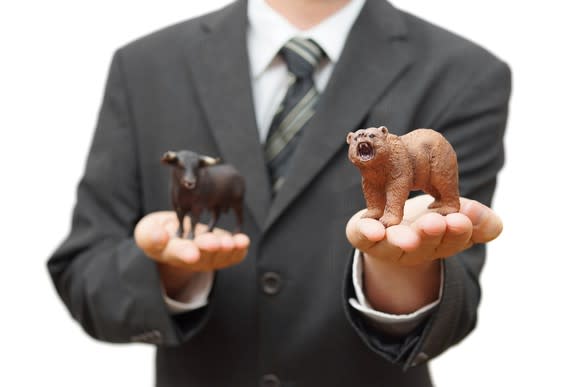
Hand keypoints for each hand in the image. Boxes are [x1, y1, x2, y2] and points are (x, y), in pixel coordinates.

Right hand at [134, 211, 249, 296]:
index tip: (192, 253)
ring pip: (218, 256)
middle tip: (214, 243)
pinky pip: (232, 256)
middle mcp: (190, 259)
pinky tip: (243, 241)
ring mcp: (207, 259)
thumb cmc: (159, 232)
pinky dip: (239, 250)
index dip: (185, 253)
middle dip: (209, 248)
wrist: (175, 237)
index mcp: (169, 253)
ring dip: (226, 249)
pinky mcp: (221, 255)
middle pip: (201, 256)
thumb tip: (160, 236)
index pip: (177, 253)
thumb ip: (151, 235)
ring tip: (231, 241)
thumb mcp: (147, 231)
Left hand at [346, 195, 502, 265]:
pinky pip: (363, 237)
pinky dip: (367, 233)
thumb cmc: (429, 218)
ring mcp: (387, 245)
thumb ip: (477, 219)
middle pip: (425, 244)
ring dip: (402, 240)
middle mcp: (415, 248)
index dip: (459, 231)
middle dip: (431, 234)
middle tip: (436, 223)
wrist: (391, 223)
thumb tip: (494, 225)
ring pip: (394, 245)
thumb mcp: (457, 213)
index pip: (455, 238)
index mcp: (442, 242)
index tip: (461, 219)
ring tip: (407, 236)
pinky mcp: (362, 237)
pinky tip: (373, 230)